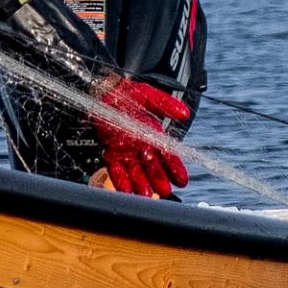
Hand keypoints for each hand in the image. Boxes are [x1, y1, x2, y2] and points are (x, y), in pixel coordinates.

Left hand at [95, 77, 190, 197]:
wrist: (103, 91)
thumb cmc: (127, 93)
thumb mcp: (149, 95)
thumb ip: (166, 104)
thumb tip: (185, 113)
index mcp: (153, 135)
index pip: (167, 154)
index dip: (175, 167)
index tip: (182, 180)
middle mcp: (140, 146)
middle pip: (152, 167)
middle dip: (158, 179)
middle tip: (165, 191)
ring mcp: (126, 151)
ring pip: (135, 172)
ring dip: (141, 184)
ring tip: (147, 195)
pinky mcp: (110, 153)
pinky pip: (116, 169)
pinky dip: (121, 180)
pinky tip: (127, 190)